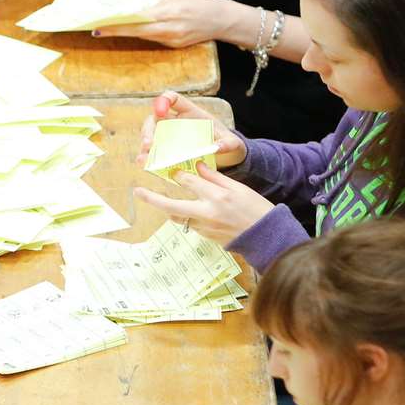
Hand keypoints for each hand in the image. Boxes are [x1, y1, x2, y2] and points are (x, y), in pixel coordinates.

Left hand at [95, 0, 245, 48]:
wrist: (224, 20)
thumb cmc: (202, 4)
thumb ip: (157, 4)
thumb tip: (136, 8)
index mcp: (171, 14)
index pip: (138, 20)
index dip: (118, 25)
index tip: (100, 25)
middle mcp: (171, 30)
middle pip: (137, 32)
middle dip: (116, 30)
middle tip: (96, 29)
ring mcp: (173, 40)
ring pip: (143, 36)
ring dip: (127, 32)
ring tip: (108, 27)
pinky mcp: (175, 45)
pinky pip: (153, 39)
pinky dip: (142, 33)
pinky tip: (132, 29)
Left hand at [134, 165, 275, 244]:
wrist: (267, 238)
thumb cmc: (257, 209)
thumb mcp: (239, 188)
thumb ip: (216, 178)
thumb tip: (198, 166)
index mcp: (217, 197)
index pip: (189, 182)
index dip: (178, 174)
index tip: (171, 169)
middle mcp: (207, 213)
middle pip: (172, 206)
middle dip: (152, 199)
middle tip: (137, 192)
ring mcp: (205, 228)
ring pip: (179, 217)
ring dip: (170, 209)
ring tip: (162, 201)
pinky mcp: (206, 237)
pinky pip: (190, 225)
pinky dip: (187, 217)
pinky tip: (191, 212)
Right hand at [137, 90, 245, 168]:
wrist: (225, 158)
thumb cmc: (226, 143)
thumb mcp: (231, 143)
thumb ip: (228, 143)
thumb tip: (218, 147)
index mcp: (190, 112)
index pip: (172, 99)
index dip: (164, 100)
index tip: (161, 110)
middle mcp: (175, 122)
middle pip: (155, 119)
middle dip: (149, 130)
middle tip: (148, 144)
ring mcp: (169, 136)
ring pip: (150, 135)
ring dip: (144, 146)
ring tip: (143, 158)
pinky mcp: (166, 150)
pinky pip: (153, 151)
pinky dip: (147, 157)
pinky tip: (145, 165)